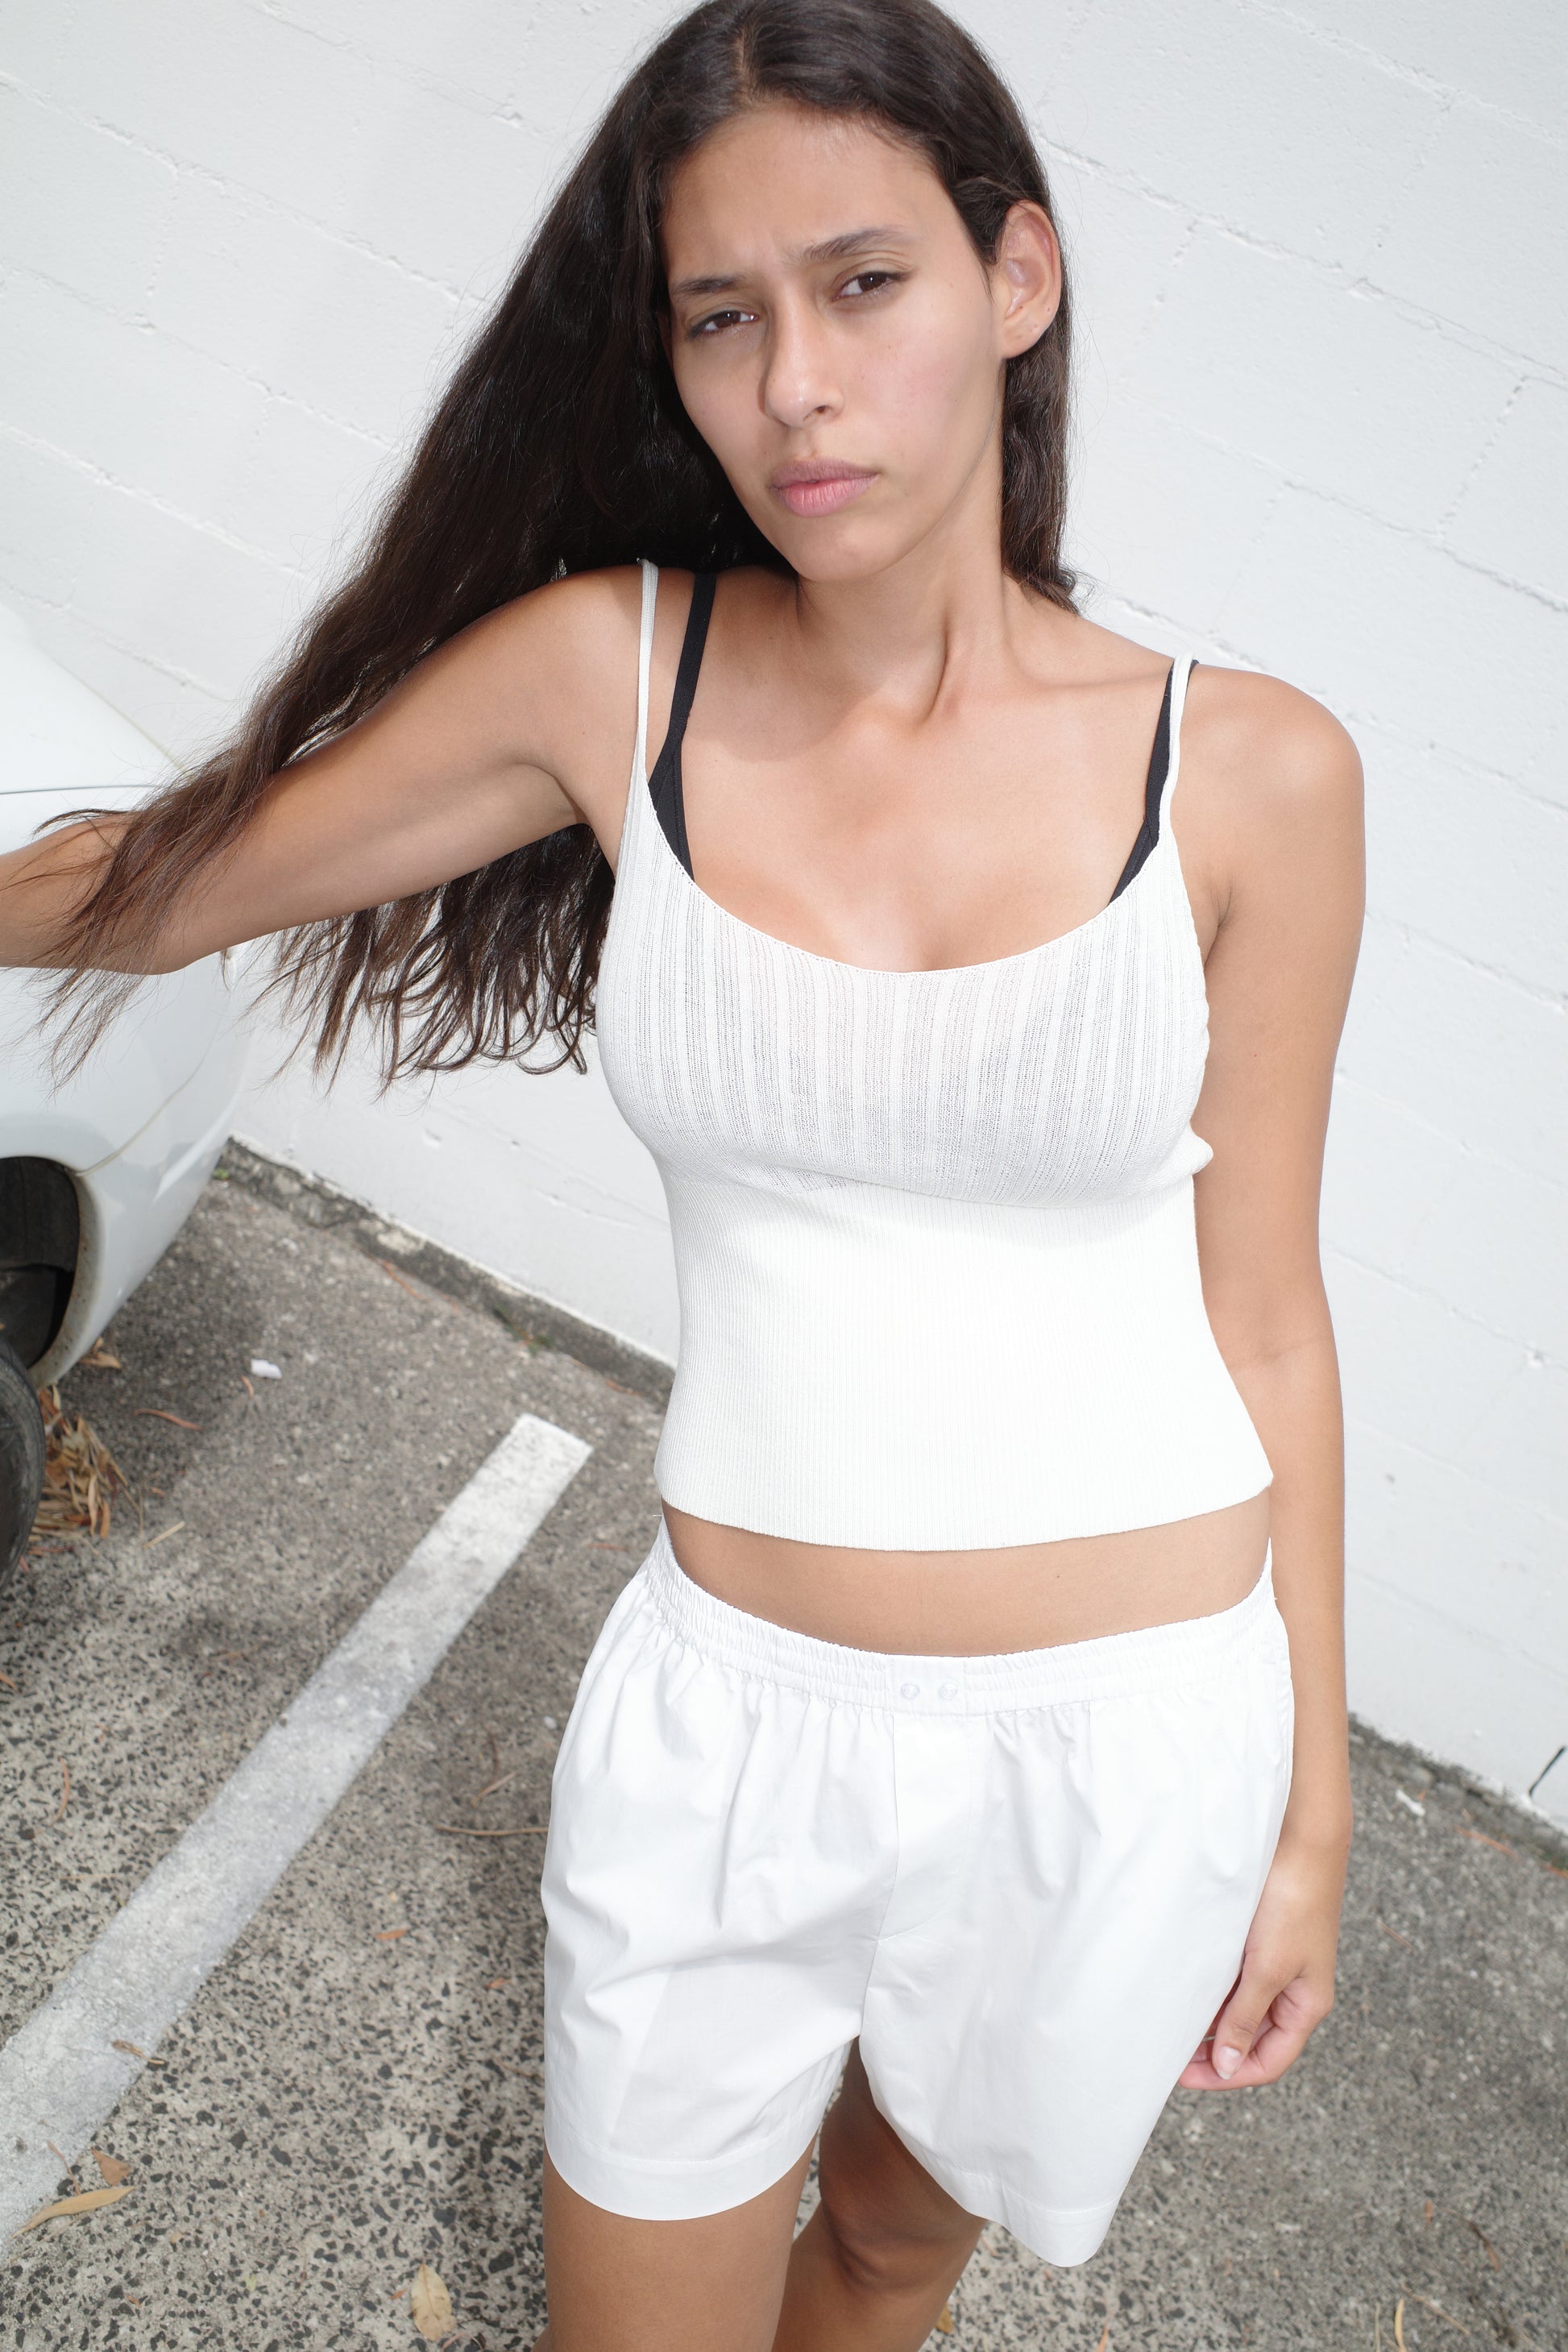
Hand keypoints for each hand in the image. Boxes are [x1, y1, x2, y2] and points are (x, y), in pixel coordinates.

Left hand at [1178, 1827, 1347, 2089]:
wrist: (1301, 1842)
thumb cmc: (1293, 1904)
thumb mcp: (1266, 1969)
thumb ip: (1244, 2018)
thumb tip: (1227, 2065)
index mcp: (1306, 2007)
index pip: (1266, 2063)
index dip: (1226, 2075)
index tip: (1184, 2075)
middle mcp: (1294, 1992)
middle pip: (1253, 2040)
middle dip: (1215, 2052)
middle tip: (1171, 2054)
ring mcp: (1279, 1966)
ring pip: (1242, 2010)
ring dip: (1211, 2020)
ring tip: (1172, 2023)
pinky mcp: (1263, 1942)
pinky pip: (1236, 1979)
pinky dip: (1213, 1990)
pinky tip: (1186, 1988)